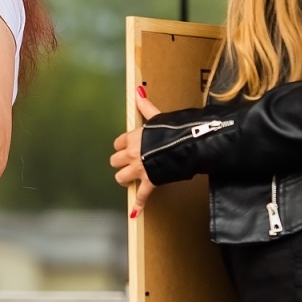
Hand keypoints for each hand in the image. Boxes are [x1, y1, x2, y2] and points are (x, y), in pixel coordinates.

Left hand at [110, 91, 161, 214]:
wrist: (186, 144)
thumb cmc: (173, 129)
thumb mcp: (158, 116)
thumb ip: (145, 106)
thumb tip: (138, 90)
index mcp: (133, 137)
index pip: (118, 143)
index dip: (123, 146)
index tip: (128, 147)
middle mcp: (132, 154)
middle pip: (115, 161)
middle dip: (121, 162)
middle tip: (129, 162)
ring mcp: (140, 169)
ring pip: (121, 177)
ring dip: (125, 178)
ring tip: (130, 178)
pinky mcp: (150, 181)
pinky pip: (142, 195)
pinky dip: (139, 204)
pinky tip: (135, 211)